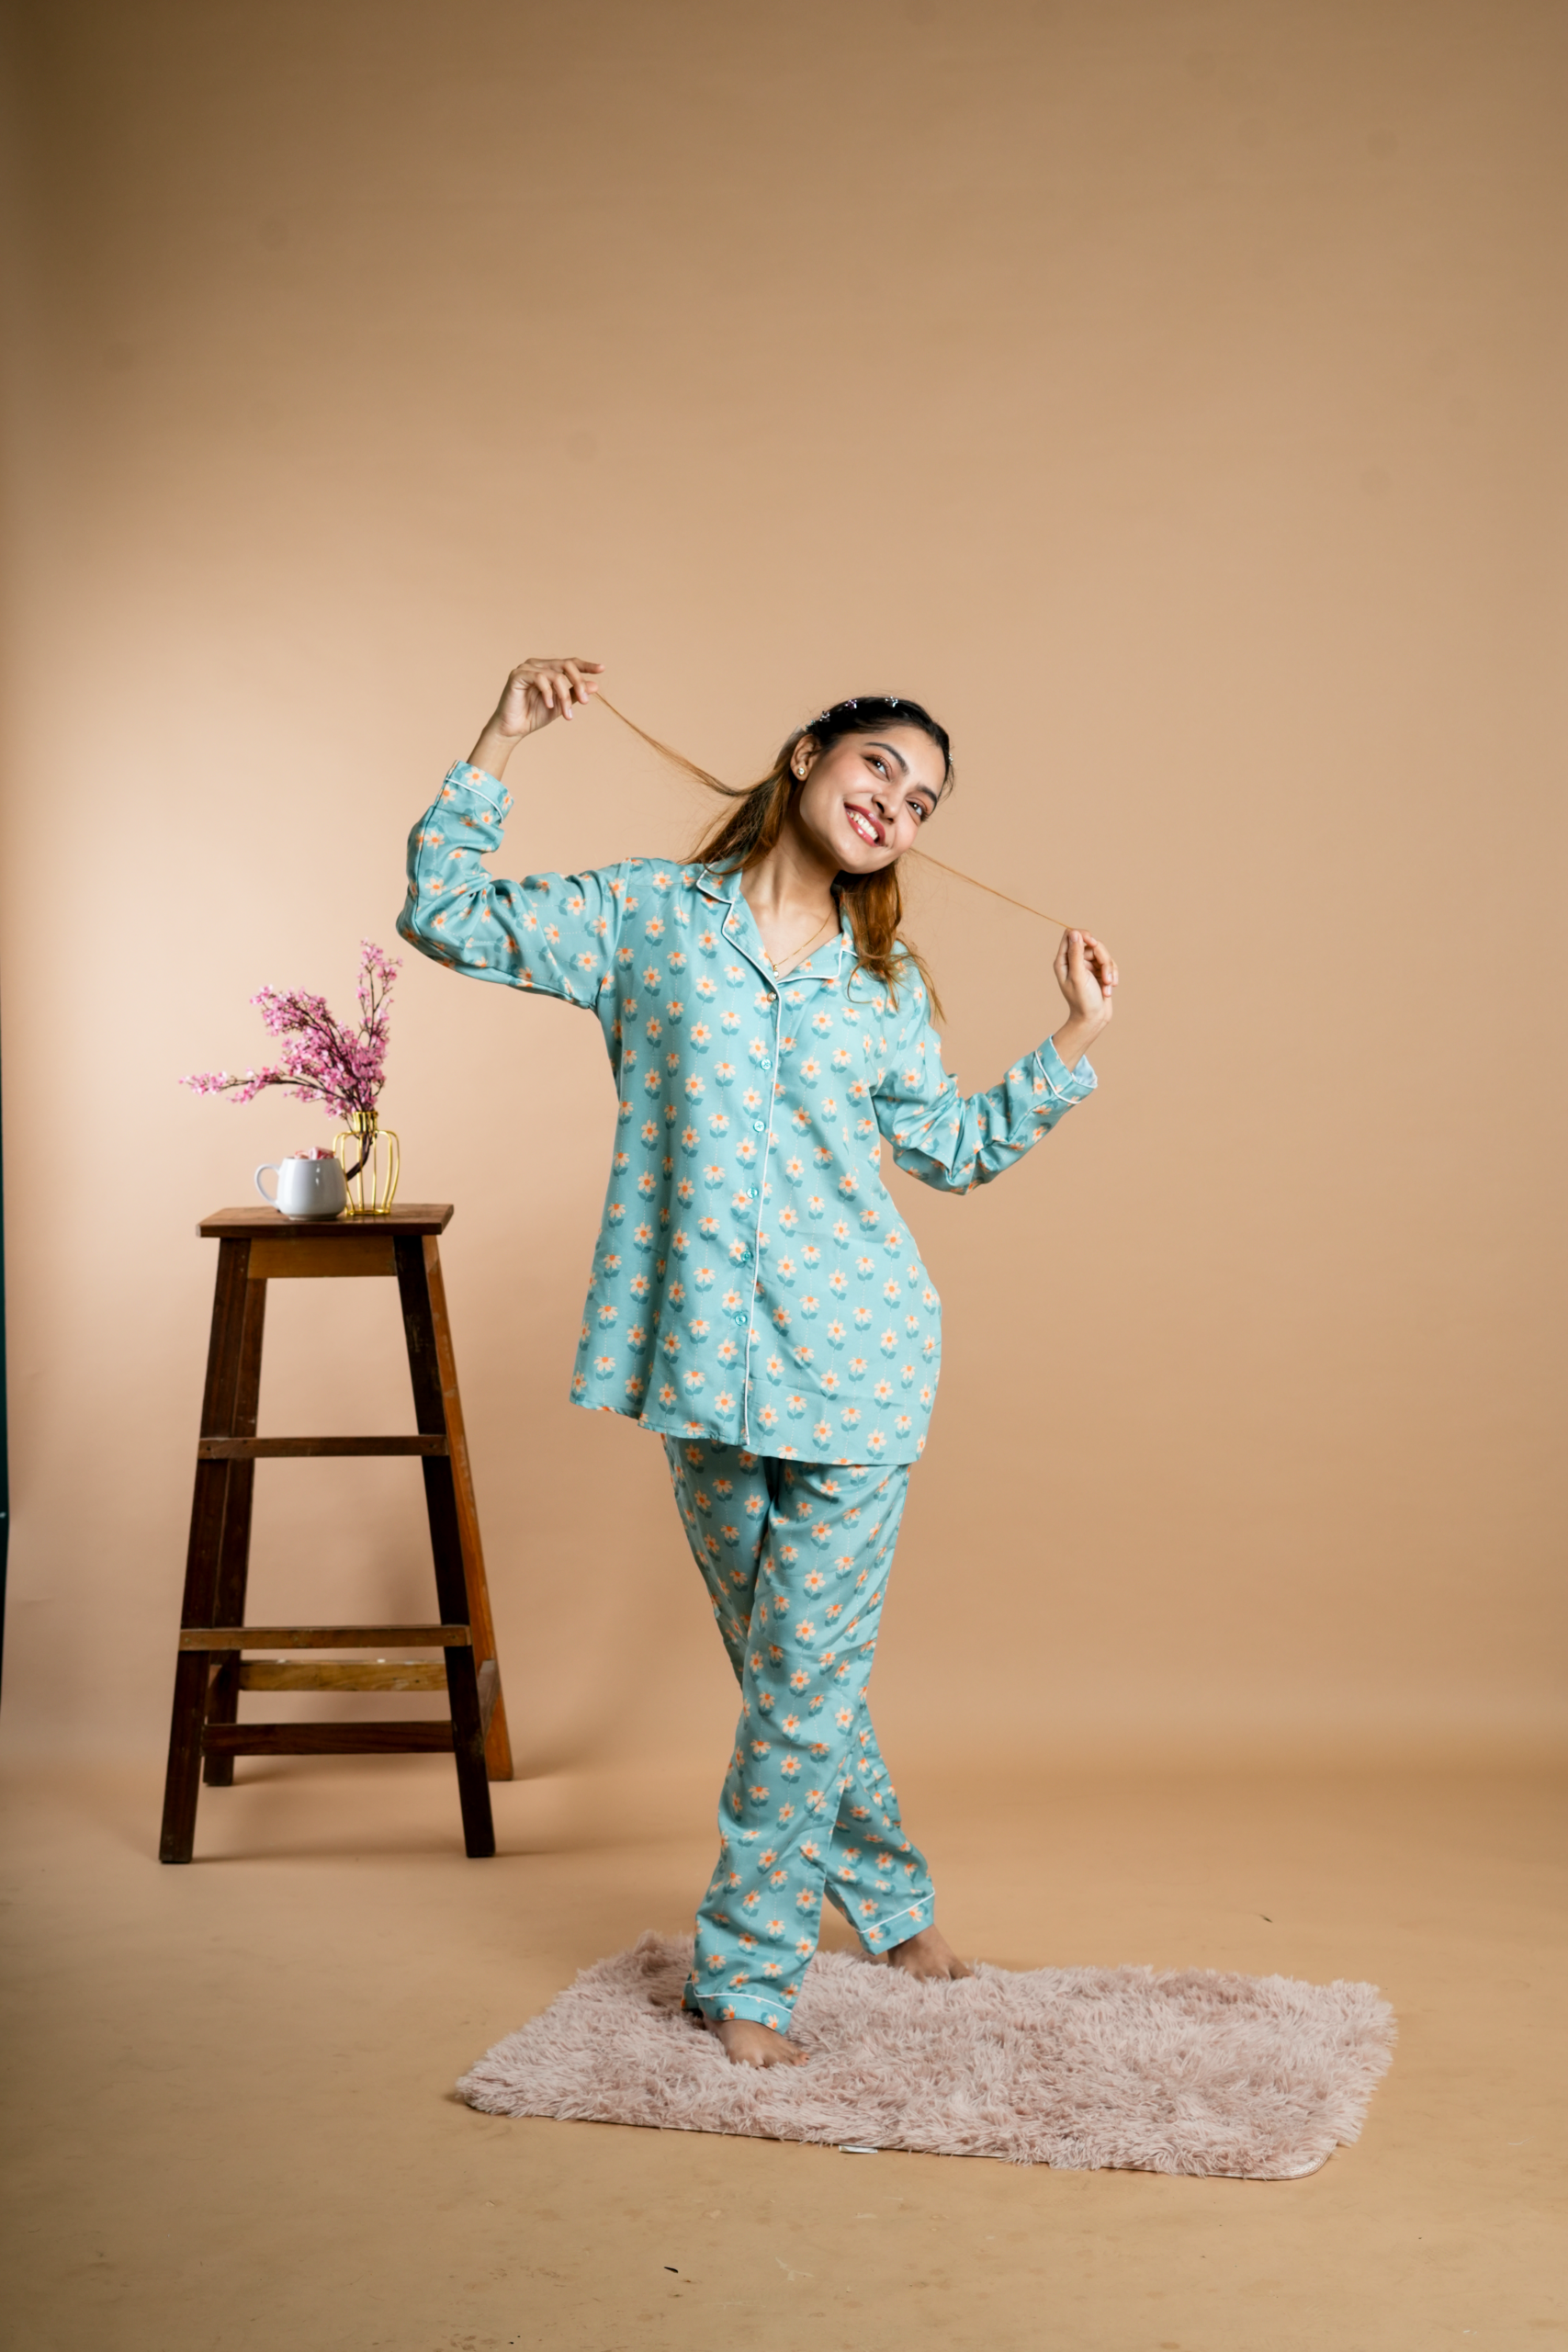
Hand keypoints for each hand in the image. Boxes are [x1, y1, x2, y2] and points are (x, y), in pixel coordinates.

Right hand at [492, 655, 602, 735]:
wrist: (513, 729)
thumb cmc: (534, 715)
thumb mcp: (561, 705)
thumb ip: (575, 694)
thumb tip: (595, 685)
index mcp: (548, 669)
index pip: (570, 663)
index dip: (586, 665)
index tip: (602, 669)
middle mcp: (538, 664)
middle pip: (566, 665)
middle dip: (579, 683)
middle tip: (586, 701)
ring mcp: (527, 668)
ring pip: (556, 675)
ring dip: (565, 696)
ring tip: (567, 715)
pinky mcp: (518, 675)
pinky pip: (540, 679)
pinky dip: (548, 693)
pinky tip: (549, 706)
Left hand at [1050, 929, 1117, 1070]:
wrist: (1093, 1020)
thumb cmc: (1083, 1001)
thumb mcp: (1078, 976)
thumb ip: (1076, 954)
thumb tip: (1075, 933)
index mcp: (1063, 961)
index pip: (1071, 935)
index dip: (1084, 935)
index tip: (1094, 944)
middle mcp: (1074, 961)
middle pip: (1092, 944)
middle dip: (1103, 959)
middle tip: (1106, 978)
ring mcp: (1087, 966)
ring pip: (1103, 954)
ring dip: (1110, 970)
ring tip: (1108, 986)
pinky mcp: (1099, 972)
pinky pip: (1110, 964)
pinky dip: (1112, 976)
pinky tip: (1109, 990)